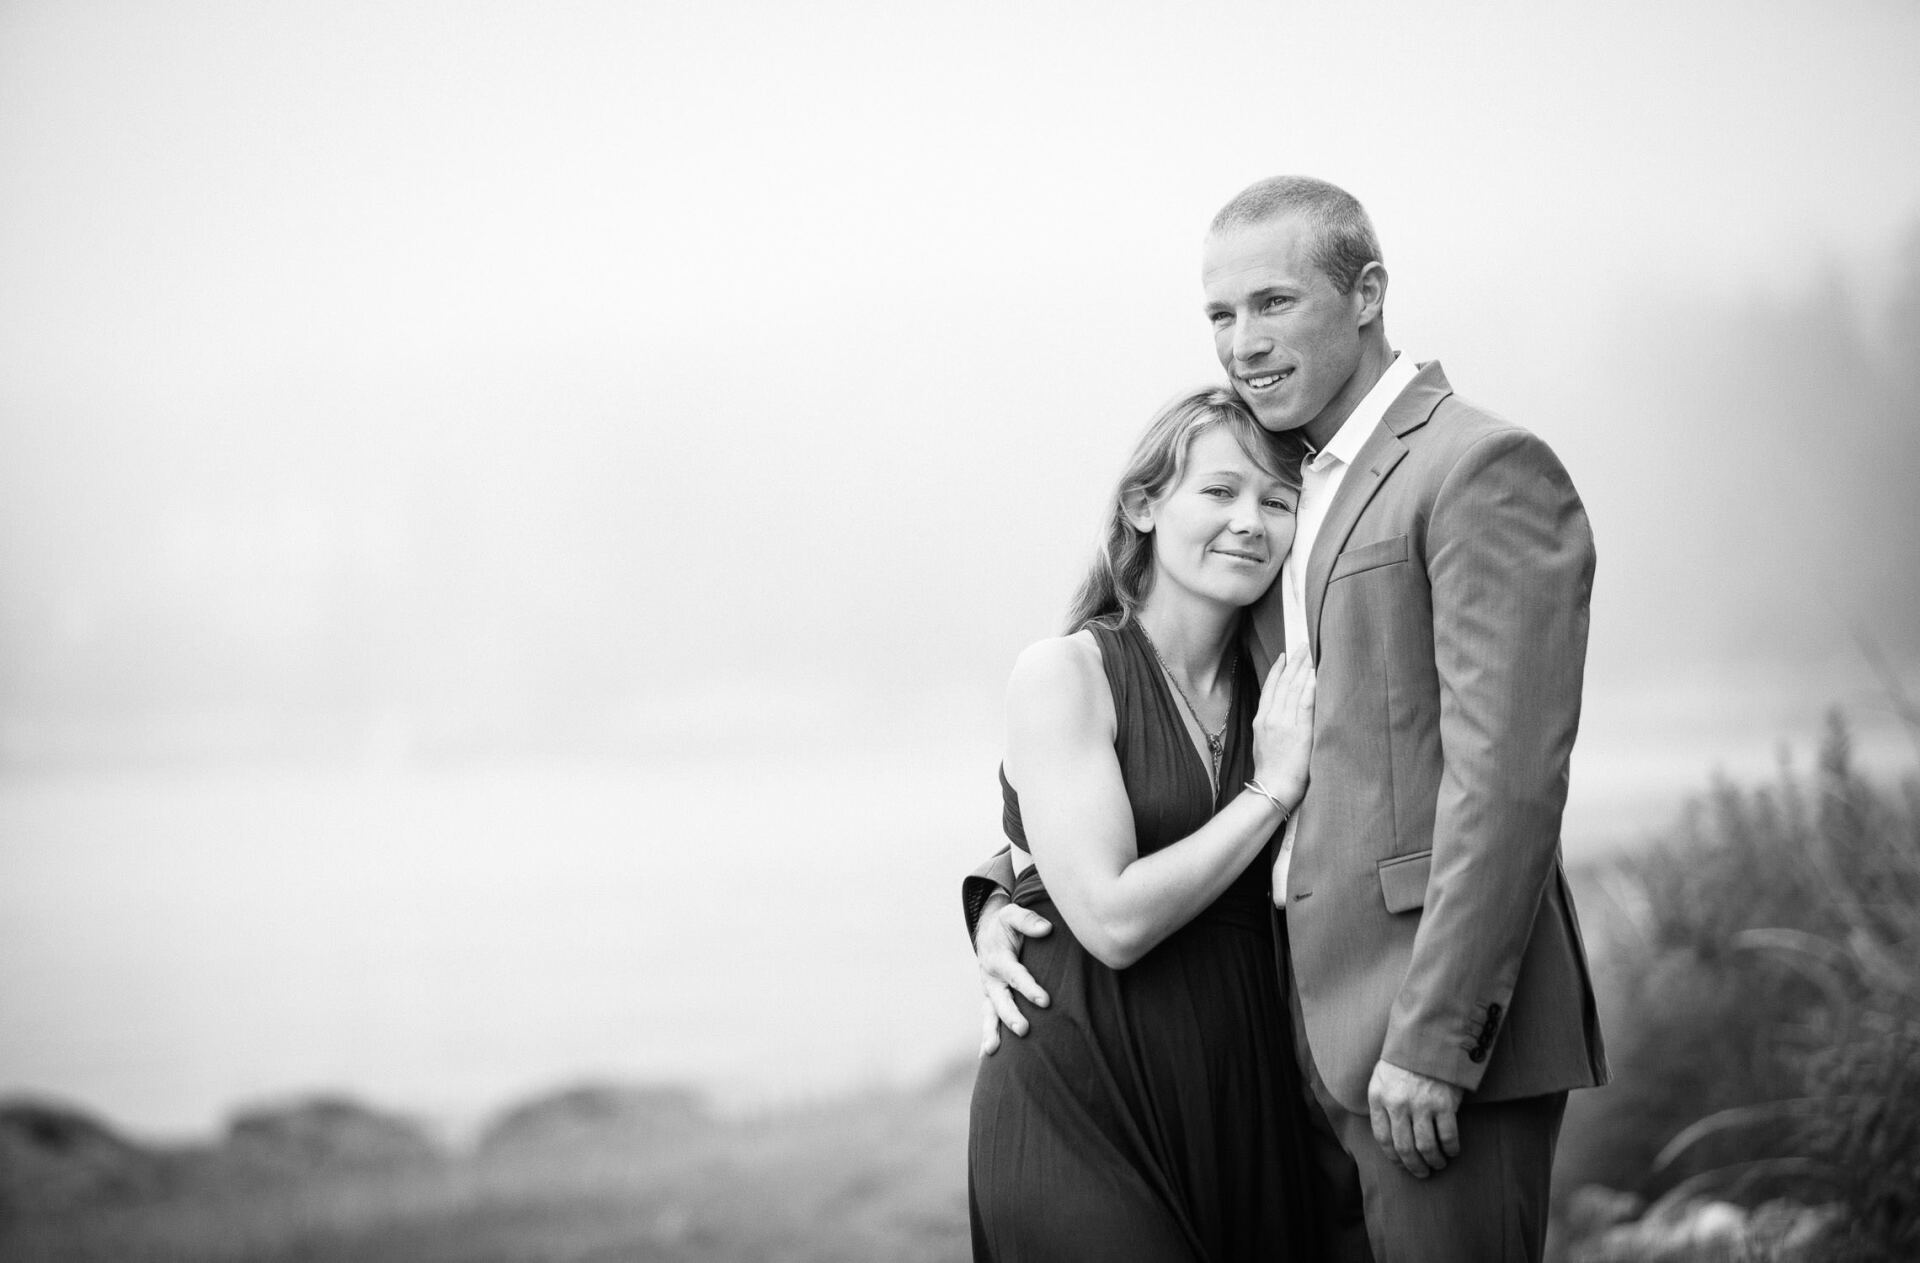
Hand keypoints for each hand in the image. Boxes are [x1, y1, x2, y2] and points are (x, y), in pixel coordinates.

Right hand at [975, 893, 1052, 1054]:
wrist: (988, 933)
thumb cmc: (1006, 925)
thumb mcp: (1013, 915)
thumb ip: (1028, 920)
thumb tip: (1046, 929)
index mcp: (999, 959)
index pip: (1016, 976)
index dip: (1030, 988)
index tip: (1045, 1001)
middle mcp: (991, 978)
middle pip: (1001, 1000)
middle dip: (1010, 1015)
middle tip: (1023, 1030)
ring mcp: (989, 992)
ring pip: (989, 1014)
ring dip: (991, 1032)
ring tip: (992, 1050)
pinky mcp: (991, 1000)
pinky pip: (988, 1019)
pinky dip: (986, 1036)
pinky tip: (985, 1056)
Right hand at [1250, 651, 1314, 804]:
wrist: (1273, 788)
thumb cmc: (1271, 771)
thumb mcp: (1263, 743)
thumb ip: (1272, 725)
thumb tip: (1282, 714)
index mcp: (1261, 720)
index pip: (1270, 688)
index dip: (1278, 670)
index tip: (1285, 656)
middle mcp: (1271, 718)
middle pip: (1283, 683)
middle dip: (1294, 662)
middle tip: (1303, 645)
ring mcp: (1284, 724)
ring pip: (1294, 689)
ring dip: (1304, 669)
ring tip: (1311, 653)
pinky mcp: (1299, 732)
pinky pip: (1305, 704)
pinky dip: (1310, 687)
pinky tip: (1314, 674)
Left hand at [1367, 1059, 1463, 1177]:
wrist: (1429, 1038)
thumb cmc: (1405, 1059)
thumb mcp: (1382, 1077)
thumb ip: (1381, 1103)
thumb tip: (1388, 1134)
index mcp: (1379, 1097)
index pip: (1382, 1138)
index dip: (1393, 1156)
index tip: (1401, 1163)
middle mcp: (1398, 1104)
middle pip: (1404, 1148)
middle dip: (1414, 1166)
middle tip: (1422, 1173)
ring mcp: (1421, 1105)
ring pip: (1426, 1147)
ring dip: (1433, 1161)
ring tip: (1438, 1164)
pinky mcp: (1444, 1104)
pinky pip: (1448, 1137)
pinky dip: (1451, 1149)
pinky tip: (1452, 1151)